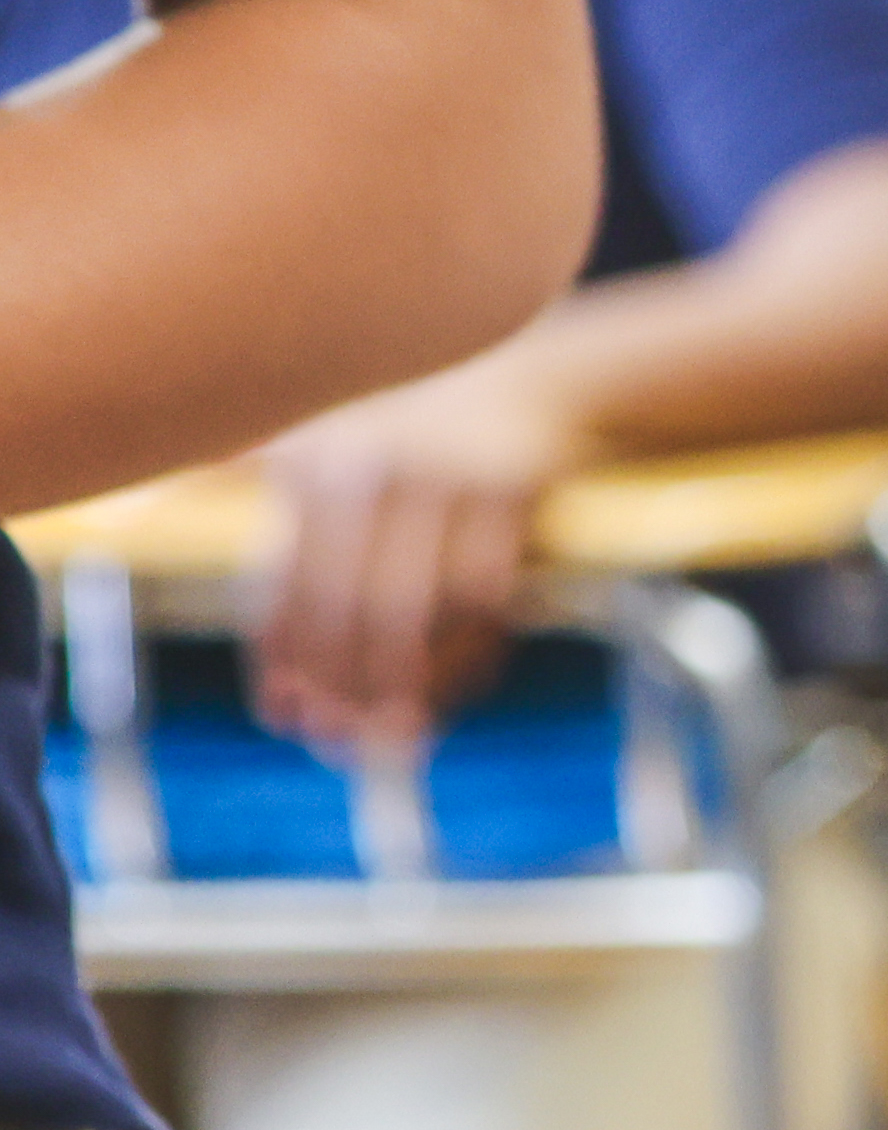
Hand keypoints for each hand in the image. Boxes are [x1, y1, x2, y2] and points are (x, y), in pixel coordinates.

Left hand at [244, 358, 578, 749]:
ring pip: (418, 613)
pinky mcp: (512, 493)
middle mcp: (370, 468)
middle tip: (342, 748)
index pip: (284, 585)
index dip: (280, 662)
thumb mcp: (311, 431)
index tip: (286, 720)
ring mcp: (446, 480)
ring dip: (405, 691)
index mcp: (311, 463)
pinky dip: (466, 661)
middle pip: (348, 608)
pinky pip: (487, 602)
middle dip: (343, 688)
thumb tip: (116, 519)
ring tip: (395, 742)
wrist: (529, 382)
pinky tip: (447, 696)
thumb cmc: (403, 423)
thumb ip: (227, 471)